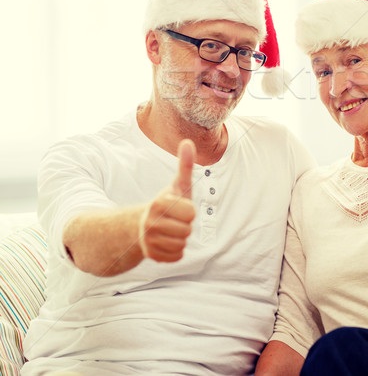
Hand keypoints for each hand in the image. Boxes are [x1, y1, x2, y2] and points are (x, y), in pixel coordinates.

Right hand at [138, 139, 196, 261]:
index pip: (191, 213)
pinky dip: (176, 251)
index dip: (189, 210)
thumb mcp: (178, 184)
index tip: (179, 207)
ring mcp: (148, 241)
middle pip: (187, 230)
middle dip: (185, 226)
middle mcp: (150, 223)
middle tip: (175, 220)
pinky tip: (167, 242)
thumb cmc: (169, 202)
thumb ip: (185, 164)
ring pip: (182, 245)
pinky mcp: (151, 256)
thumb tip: (187, 141)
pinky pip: (177, 257)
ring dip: (181, 238)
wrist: (145, 224)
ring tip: (171, 230)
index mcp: (158, 204)